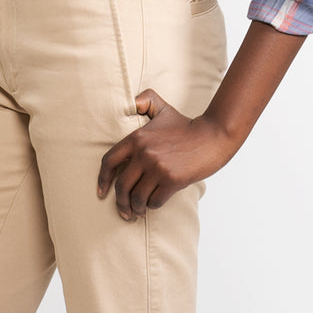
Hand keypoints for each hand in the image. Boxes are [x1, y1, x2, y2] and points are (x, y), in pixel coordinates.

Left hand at [97, 90, 228, 221]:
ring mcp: (158, 168)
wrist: (211, 136)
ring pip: (137, 197)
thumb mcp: (163, 108)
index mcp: (137, 138)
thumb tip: (130, 104)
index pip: (109, 160)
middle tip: (123, 211)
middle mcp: (144, 153)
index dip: (102, 179)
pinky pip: (154, 201)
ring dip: (136, 208)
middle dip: (120, 202)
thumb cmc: (186, 125)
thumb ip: (145, 100)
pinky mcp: (172, 180)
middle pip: (121, 185)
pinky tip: (153, 204)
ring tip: (138, 212)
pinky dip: (152, 206)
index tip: (101, 192)